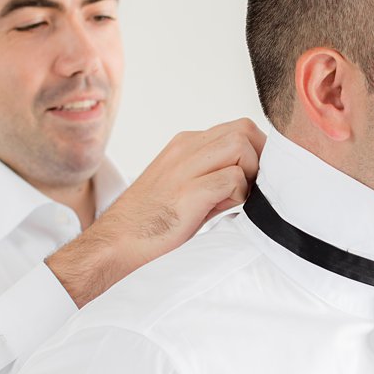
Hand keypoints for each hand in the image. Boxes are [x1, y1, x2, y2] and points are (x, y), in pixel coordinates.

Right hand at [45, 118, 265, 305]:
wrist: (115, 244)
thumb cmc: (151, 224)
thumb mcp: (184, 188)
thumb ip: (215, 176)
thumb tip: (253, 180)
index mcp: (185, 144)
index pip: (238, 129)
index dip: (256, 152)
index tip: (254, 179)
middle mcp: (185, 148)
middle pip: (244, 130)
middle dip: (259, 159)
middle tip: (252, 188)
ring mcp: (185, 167)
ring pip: (241, 146)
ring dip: (249, 174)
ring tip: (235, 199)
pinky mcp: (188, 191)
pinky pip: (233, 179)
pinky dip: (239, 196)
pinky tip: (222, 211)